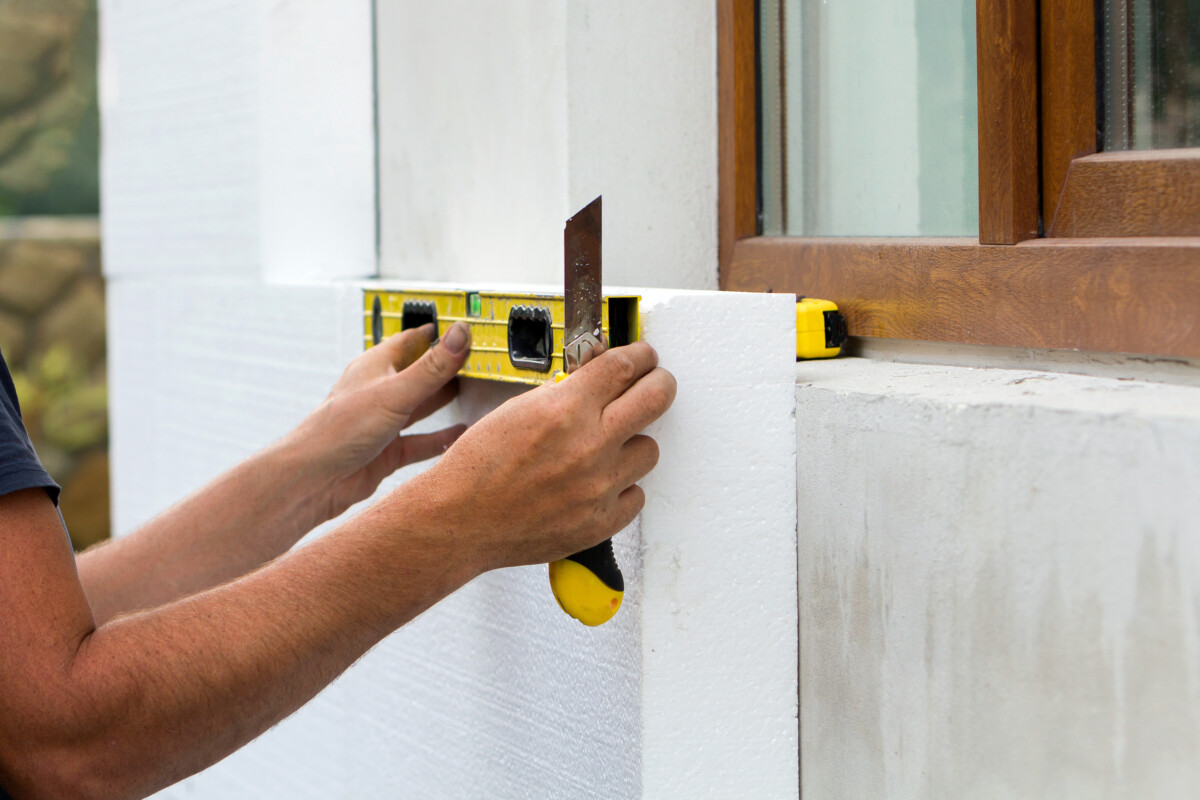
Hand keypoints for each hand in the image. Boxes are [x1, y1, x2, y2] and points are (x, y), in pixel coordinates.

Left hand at [285, 322, 472, 520]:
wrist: (314, 479)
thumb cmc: (340, 429)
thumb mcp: (395, 392)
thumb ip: (432, 368)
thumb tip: (461, 335)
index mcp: (376, 367)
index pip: (411, 341)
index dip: (437, 334)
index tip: (465, 329)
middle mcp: (380, 392)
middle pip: (419, 373)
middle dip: (446, 368)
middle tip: (478, 361)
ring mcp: (384, 422)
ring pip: (421, 407)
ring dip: (444, 402)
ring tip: (474, 394)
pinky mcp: (388, 451)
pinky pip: (420, 442)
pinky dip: (440, 439)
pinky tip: (459, 436)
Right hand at [404, 342, 675, 573]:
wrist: (460, 522)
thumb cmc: (477, 468)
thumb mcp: (517, 409)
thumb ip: (564, 393)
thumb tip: (598, 378)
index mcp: (565, 410)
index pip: (625, 366)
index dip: (641, 356)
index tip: (644, 357)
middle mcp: (589, 445)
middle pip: (657, 397)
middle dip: (659, 383)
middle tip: (655, 383)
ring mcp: (600, 487)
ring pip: (650, 450)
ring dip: (632, 443)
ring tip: (607, 447)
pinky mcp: (602, 521)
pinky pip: (636, 494)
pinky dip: (621, 487)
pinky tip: (597, 483)